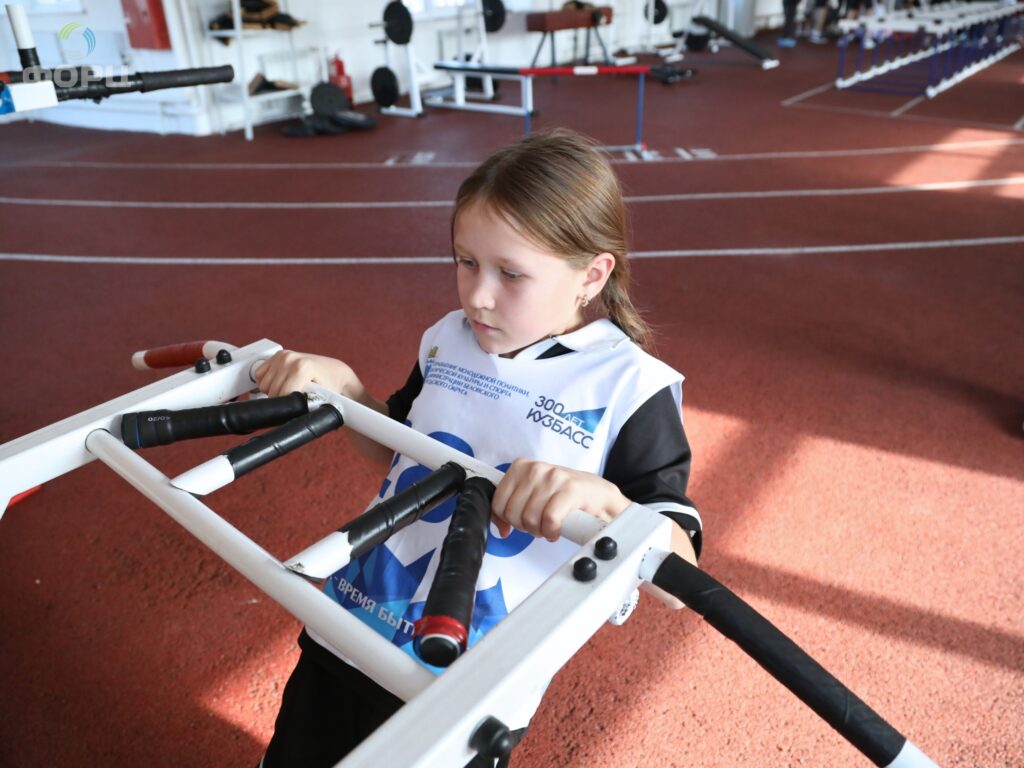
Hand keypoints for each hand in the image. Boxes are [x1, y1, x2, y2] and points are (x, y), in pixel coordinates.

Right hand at [252, 350, 364, 400]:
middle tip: (294, 399)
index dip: (287, 406)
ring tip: (289, 391)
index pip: (281, 394)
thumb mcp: (321, 398)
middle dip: (280, 400)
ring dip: (272, 391)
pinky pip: (259, 374)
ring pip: (263, 384)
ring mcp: (282, 356)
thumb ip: (306, 406)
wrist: (334, 371)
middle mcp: (290, 359)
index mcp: (301, 368)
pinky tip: (281, 383)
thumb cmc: (330, 386)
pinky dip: (267, 381)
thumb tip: (292, 416)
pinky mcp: (277, 355)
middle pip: (272, 390)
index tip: (296, 407)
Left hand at [491, 459, 629, 541]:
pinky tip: (557, 530)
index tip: (519, 522)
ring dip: (540, 530)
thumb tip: (500, 528)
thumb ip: (512, 506)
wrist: (599, 496)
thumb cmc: (566, 497)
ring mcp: (553, 477)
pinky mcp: (570, 490)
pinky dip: (552, 531)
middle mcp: (536, 469)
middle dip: (525, 526)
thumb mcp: (533, 496)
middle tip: (539, 525)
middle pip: (513, 513)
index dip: (507, 520)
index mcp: (522, 467)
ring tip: (549, 526)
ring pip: (530, 518)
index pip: (498, 501)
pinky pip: (549, 519)